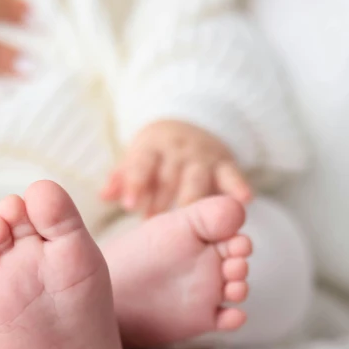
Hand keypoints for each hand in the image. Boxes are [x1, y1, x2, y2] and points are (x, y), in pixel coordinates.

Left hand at [102, 120, 252, 216]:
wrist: (191, 125)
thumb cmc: (156, 155)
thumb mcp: (136, 159)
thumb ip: (121, 178)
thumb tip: (104, 195)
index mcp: (152, 147)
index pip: (141, 164)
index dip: (135, 183)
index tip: (128, 206)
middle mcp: (178, 149)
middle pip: (169, 174)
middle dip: (161, 198)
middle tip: (153, 222)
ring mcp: (203, 156)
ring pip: (198, 177)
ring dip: (193, 198)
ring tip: (191, 219)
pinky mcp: (225, 164)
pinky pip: (233, 175)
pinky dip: (238, 186)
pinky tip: (244, 200)